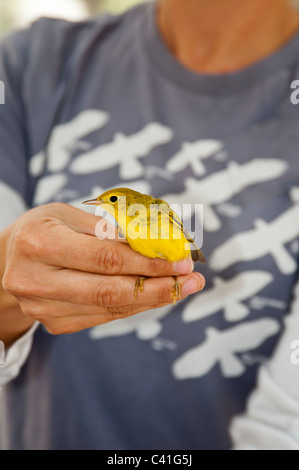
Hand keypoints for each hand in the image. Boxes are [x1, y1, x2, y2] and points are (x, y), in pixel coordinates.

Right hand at [2, 203, 204, 335]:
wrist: (10, 258)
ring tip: (183, 287)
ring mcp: (42, 308)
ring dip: (152, 299)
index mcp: (39, 243)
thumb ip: (110, 231)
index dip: (148, 261)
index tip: (182, 260)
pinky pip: (102, 317)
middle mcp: (35, 281)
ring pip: (109, 308)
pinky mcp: (53, 323)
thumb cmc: (46, 228)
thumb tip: (159, 246)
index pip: (105, 258)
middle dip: (158, 287)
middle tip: (192, 281)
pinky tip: (155, 295)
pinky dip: (133, 307)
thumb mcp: (70, 215)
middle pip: (109, 291)